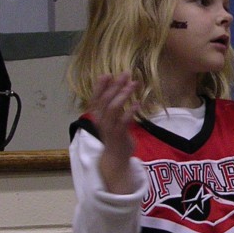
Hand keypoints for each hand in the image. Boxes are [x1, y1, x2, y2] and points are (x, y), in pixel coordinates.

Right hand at [89, 72, 138, 193]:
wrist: (115, 158)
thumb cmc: (115, 136)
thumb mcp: (111, 119)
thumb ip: (112, 105)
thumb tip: (118, 86)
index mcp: (97, 116)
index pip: (95, 98)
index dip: (100, 86)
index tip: (108, 74)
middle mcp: (101, 120)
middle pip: (105, 99)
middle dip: (116, 85)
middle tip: (126, 74)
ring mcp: (109, 128)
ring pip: (113, 108)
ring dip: (124, 94)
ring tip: (134, 84)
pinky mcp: (118, 134)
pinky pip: (124, 120)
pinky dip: (130, 111)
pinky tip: (138, 103)